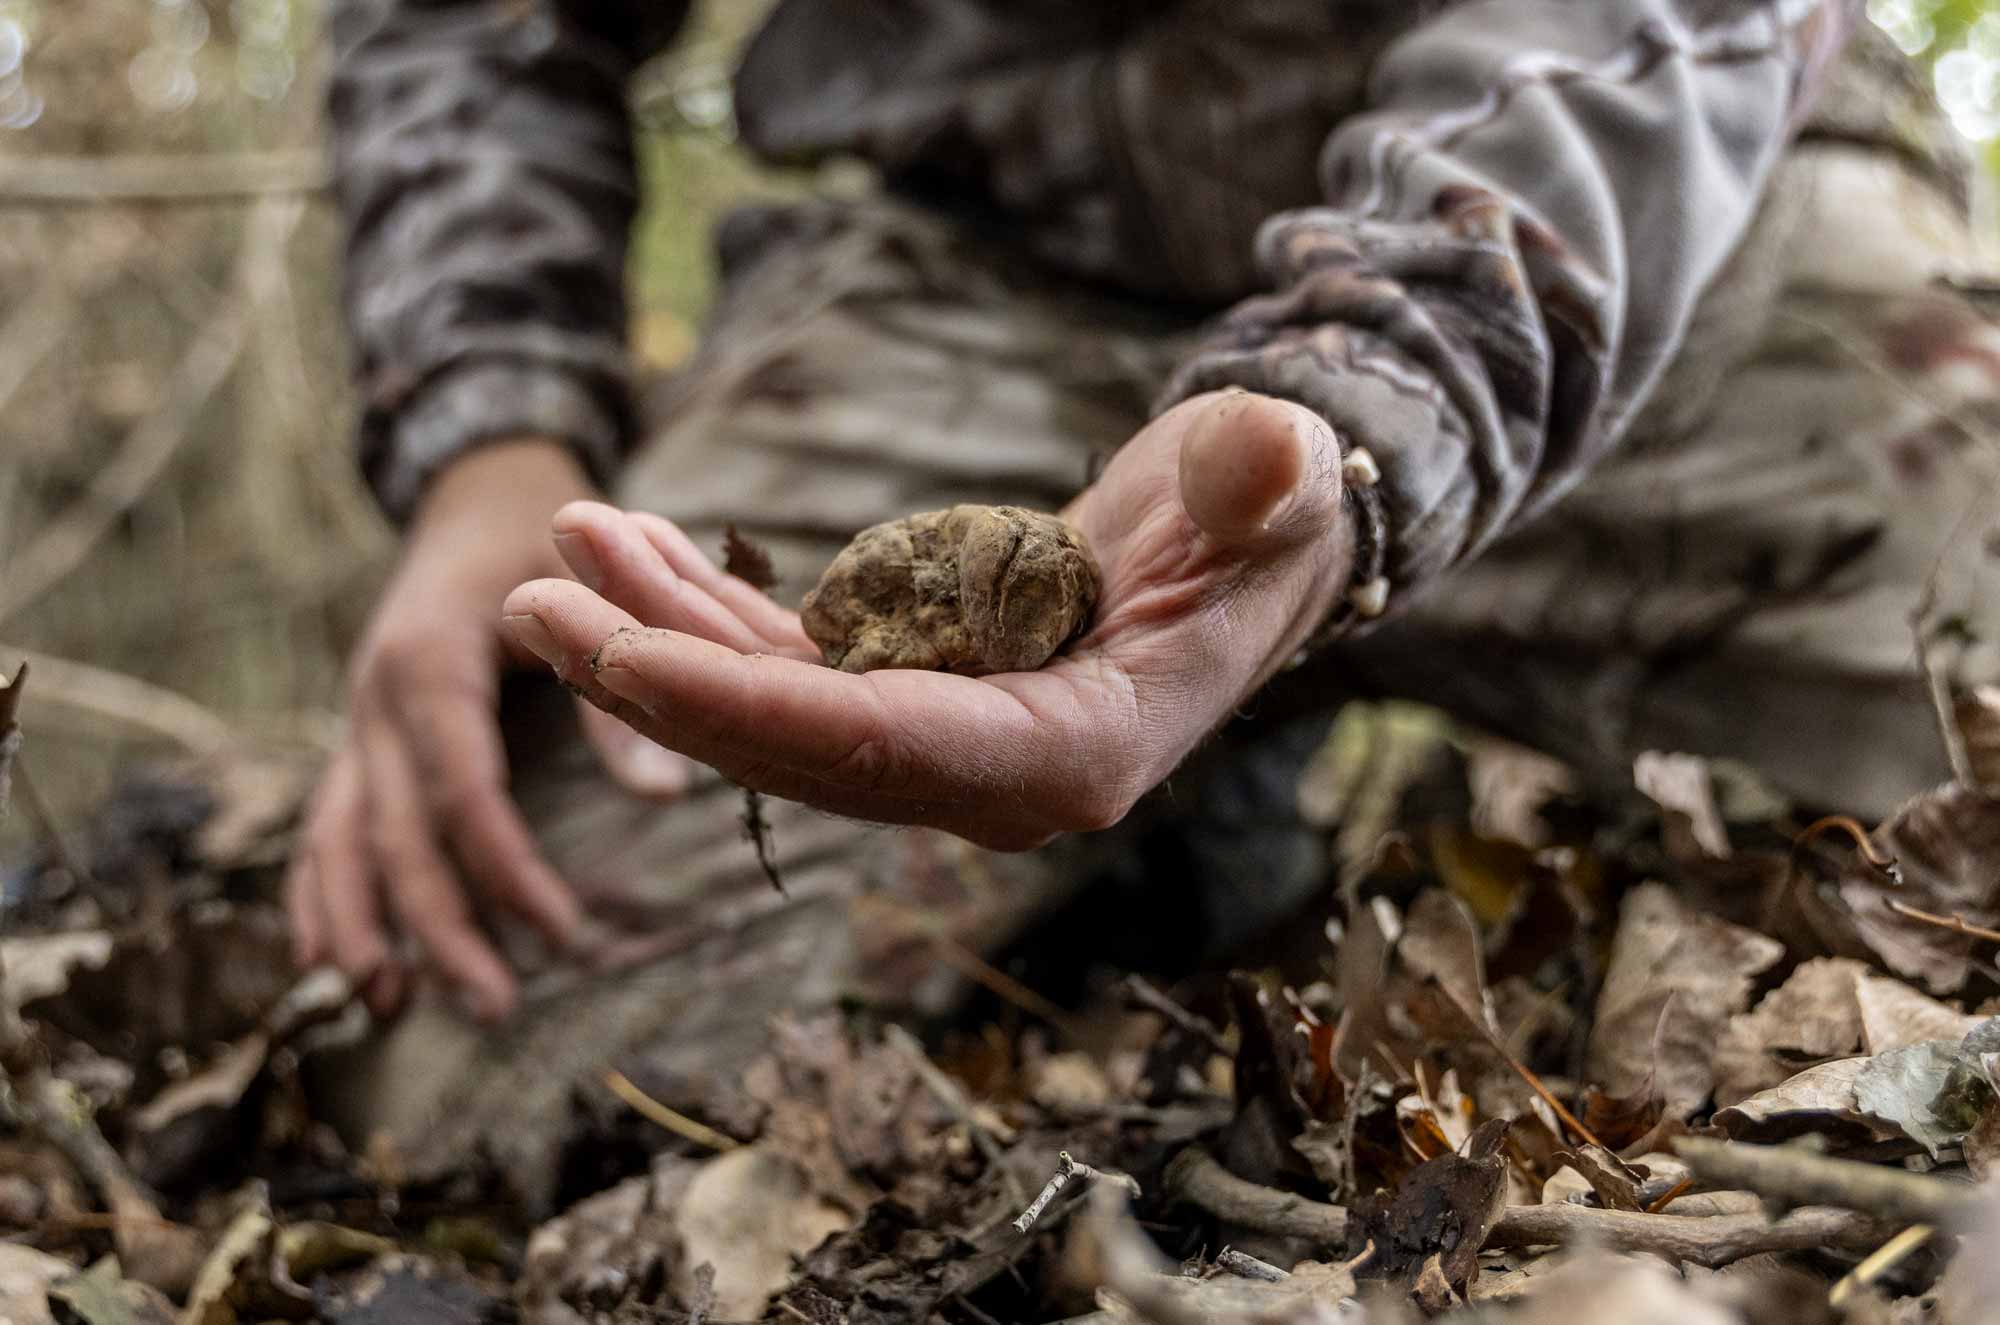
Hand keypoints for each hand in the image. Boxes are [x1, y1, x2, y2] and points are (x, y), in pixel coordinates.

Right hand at [286, 440, 690, 1021]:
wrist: (482, 491)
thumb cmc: (547, 536)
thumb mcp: (588, 588)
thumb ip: (618, 690)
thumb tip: (664, 795)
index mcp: (431, 661)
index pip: (462, 788)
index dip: (504, 865)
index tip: (560, 932)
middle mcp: (377, 697)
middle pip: (395, 833)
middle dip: (437, 927)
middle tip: (493, 1007)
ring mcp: (358, 719)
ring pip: (341, 840)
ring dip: (362, 927)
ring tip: (388, 1009)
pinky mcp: (361, 737)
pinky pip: (326, 825)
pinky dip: (319, 893)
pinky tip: (325, 959)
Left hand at [501, 391, 1353, 848]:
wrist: (1236, 550)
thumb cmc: (1259, 522)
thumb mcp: (1275, 490)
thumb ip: (1265, 484)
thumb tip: (1263, 455)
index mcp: (1070, 753)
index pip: (888, 749)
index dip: (753, 713)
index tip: (628, 661)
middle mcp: (988, 772)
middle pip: (795, 746)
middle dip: (657, 683)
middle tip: (528, 607)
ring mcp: (937, 738)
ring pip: (769, 706)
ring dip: (655, 635)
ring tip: (554, 557)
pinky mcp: (907, 689)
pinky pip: (786, 661)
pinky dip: (705, 607)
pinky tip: (631, 548)